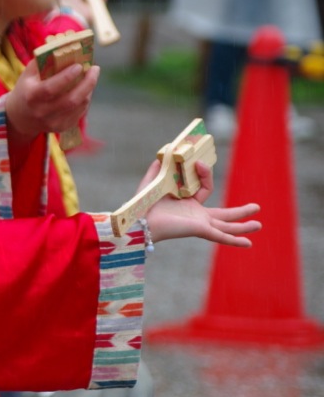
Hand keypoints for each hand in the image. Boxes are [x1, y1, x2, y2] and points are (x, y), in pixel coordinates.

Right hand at [4, 58, 99, 139]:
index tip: (79, 66)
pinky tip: (84, 90)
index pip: (50, 88)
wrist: (19, 118)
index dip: (66, 77)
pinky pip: (80, 112)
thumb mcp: (28, 74)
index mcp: (31, 96)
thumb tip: (64, 43)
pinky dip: (85, 98)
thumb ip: (44, 60)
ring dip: (88, 89)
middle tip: (95, 69)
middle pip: (71, 100)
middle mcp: (41, 111)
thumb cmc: (26, 89)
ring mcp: (52, 122)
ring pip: (79, 105)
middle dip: (87, 83)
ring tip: (90, 76)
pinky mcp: (62, 127)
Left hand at [142, 160, 260, 246]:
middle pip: (224, 214)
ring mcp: (199, 224)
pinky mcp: (200, 230)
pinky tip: (248, 243)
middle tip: (256, 207)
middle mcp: (195, 216)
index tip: (199, 162)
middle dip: (240, 212)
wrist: (139, 220)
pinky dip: (234, 240)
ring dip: (243, 226)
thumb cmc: (142, 205)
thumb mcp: (152, 182)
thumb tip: (165, 153)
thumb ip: (158, 169)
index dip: (206, 174)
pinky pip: (221, 237)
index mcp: (187, 204)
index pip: (205, 189)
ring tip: (259, 225)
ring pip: (227, 226)